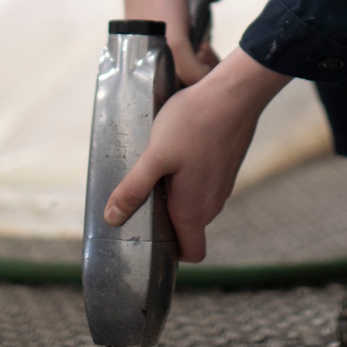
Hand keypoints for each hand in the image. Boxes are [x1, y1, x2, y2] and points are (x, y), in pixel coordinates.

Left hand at [104, 47, 290, 261]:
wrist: (234, 94)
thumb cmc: (195, 122)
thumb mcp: (155, 155)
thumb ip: (133, 189)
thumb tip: (112, 219)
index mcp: (194, 210)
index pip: (190, 253)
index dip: (171, 253)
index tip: (149, 235)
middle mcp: (212, 203)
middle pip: (189, 228)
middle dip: (166, 218)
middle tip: (142, 193)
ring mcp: (223, 185)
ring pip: (197, 204)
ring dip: (177, 195)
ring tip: (157, 167)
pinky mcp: (226, 166)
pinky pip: (205, 185)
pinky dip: (190, 178)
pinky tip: (177, 151)